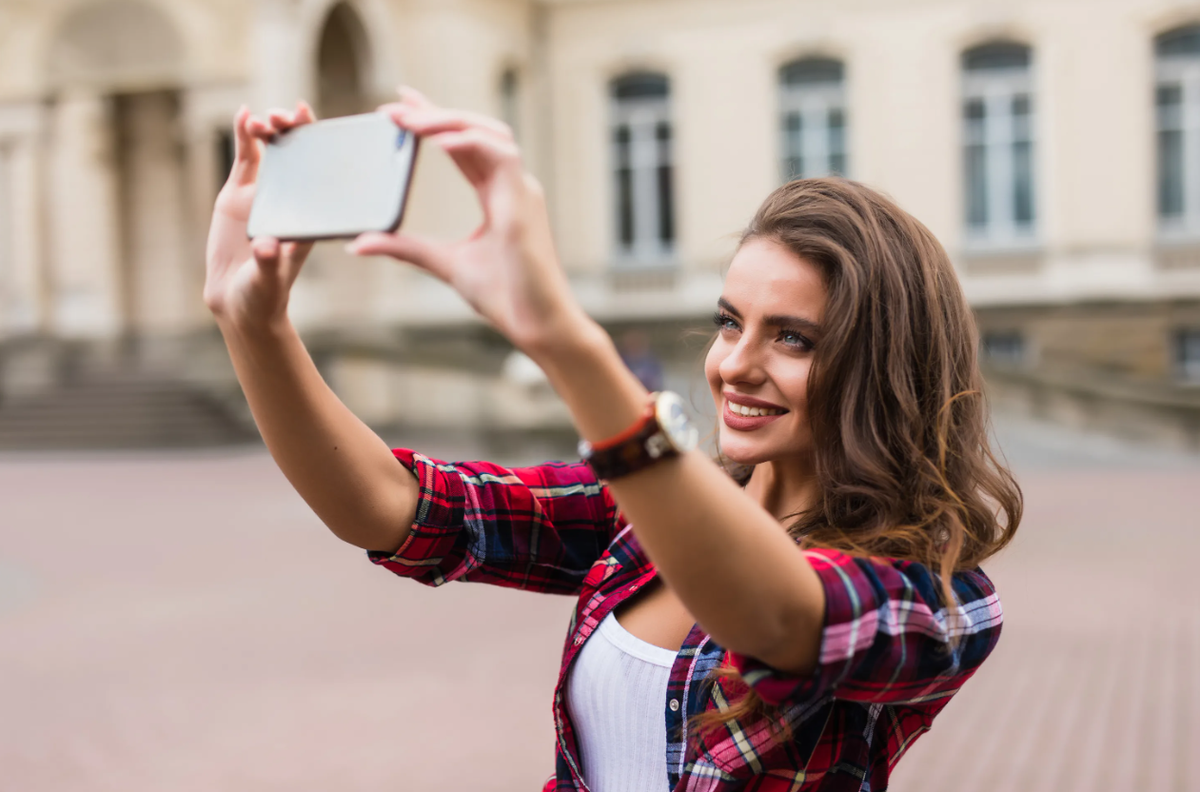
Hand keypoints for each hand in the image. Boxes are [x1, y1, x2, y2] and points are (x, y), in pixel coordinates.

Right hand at [203, 102, 315, 330]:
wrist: (239, 302)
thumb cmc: (263, 294)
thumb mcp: (268, 279)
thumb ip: (268, 262)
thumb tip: (266, 245)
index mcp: (309, 214)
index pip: (319, 170)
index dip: (317, 140)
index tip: (310, 119)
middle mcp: (291, 198)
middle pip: (296, 152)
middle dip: (292, 128)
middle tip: (286, 115)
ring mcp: (265, 193)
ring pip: (271, 150)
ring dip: (268, 128)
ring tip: (260, 119)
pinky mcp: (238, 196)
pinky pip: (244, 159)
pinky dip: (244, 136)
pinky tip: (244, 114)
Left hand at [347, 88, 585, 353]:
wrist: (538, 326)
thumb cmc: (505, 297)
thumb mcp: (444, 264)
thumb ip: (405, 248)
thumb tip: (360, 243)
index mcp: (499, 196)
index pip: (464, 145)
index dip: (436, 120)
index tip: (402, 104)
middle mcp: (513, 186)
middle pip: (476, 130)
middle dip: (437, 112)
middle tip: (396, 104)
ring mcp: (522, 192)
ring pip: (490, 133)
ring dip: (450, 120)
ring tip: (411, 118)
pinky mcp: (524, 205)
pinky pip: (501, 156)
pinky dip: (470, 143)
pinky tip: (438, 140)